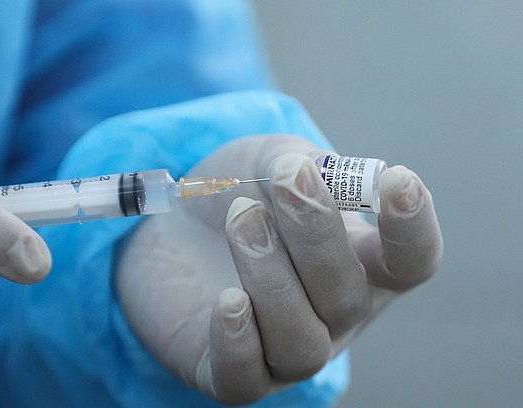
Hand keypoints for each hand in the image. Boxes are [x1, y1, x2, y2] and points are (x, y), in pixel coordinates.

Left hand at [117, 135, 441, 403]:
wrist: (172, 230)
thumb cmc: (235, 197)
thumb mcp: (267, 163)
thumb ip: (295, 161)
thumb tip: (309, 170)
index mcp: (360, 263)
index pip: (411, 262)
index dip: (412, 228)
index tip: (395, 180)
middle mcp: (332, 316)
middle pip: (347, 297)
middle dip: (315, 234)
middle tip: (283, 181)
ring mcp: (284, 349)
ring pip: (301, 342)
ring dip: (273, 277)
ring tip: (242, 218)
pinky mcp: (231, 371)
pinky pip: (245, 377)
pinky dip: (239, 340)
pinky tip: (227, 299)